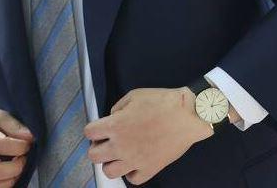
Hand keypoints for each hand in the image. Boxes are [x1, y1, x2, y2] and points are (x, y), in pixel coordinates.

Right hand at [0, 104, 33, 187]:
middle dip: (17, 168)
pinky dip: (0, 187)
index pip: (2, 146)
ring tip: (17, 167)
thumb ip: (14, 126)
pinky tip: (8, 176)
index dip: (20, 146)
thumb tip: (29, 138)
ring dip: (10, 180)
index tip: (28, 143)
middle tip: (24, 158)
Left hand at [85, 87, 212, 184]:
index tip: (98, 128)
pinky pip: (132, 179)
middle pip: (93, 155)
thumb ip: (118, 108)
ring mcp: (135, 160)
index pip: (89, 132)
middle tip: (105, 142)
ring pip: (109, 172)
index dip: (92, 129)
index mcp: (116, 124)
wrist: (187, 115)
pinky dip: (130, 172)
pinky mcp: (150, 169)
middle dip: (96, 147)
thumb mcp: (134, 95)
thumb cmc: (163, 102)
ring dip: (110, 162)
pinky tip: (134, 161)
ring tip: (118, 153)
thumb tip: (112, 117)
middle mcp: (122, 145)